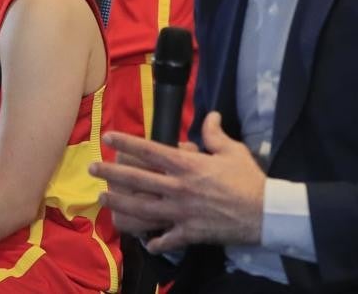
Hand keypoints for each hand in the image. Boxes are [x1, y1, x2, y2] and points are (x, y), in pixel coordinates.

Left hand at [90, 112, 264, 251]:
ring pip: (143, 209)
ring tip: (103, 199)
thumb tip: (211, 115)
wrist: (266, 212)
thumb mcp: (232, 151)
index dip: (126, 142)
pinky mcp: (190, 232)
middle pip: (138, 180)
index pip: (150, 151)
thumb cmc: (248, 179)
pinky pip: (168, 239)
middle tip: (92, 168)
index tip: (108, 136)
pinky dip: (156, 241)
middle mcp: (179, 188)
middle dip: (111, 173)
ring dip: (120, 204)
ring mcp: (182, 212)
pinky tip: (146, 242)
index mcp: (187, 166)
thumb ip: (215, 134)